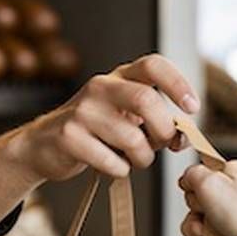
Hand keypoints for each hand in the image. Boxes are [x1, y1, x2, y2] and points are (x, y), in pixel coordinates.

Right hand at [10, 54, 199, 182]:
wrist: (44, 146)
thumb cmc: (95, 133)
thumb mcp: (126, 119)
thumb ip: (156, 122)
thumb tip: (183, 137)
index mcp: (119, 77)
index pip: (153, 65)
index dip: (178, 84)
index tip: (192, 108)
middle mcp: (101, 87)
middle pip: (146, 100)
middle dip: (164, 129)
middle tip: (163, 145)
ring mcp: (82, 110)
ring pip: (132, 138)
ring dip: (143, 158)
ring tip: (134, 160)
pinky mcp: (69, 136)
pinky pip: (112, 161)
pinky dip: (120, 170)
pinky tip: (111, 165)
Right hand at [177, 159, 236, 235]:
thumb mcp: (210, 183)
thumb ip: (192, 174)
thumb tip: (186, 177)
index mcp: (230, 172)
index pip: (197, 178)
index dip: (191, 194)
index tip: (198, 203)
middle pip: (200, 206)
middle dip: (194, 221)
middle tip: (203, 228)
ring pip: (208, 228)